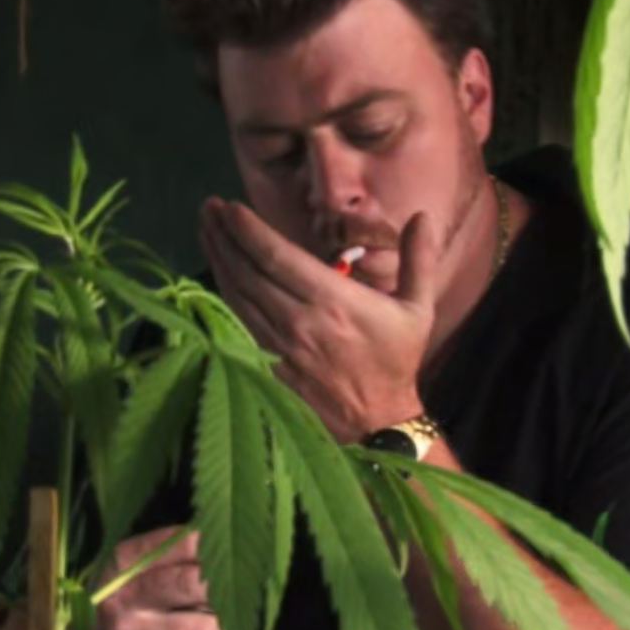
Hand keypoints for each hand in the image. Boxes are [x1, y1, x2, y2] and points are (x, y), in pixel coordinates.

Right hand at [63, 526, 225, 629]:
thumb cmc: (120, 612)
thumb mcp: (129, 575)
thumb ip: (169, 555)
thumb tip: (224, 541)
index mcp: (123, 563)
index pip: (182, 543)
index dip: (216, 549)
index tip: (232, 556)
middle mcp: (123, 598)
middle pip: (194, 584)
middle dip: (226, 589)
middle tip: (236, 595)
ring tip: (215, 629)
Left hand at [199, 197, 434, 442]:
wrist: (377, 422)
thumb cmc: (396, 360)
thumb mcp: (418, 309)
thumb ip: (418, 260)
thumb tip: (422, 217)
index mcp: (333, 302)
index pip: (277, 257)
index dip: (249, 230)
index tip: (231, 207)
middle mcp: (299, 321)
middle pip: (249, 271)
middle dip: (225, 236)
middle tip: (210, 208)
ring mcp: (278, 345)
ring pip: (237, 295)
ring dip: (218, 259)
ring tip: (207, 230)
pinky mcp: (267, 364)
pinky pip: (237, 322)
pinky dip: (222, 294)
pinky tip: (216, 273)